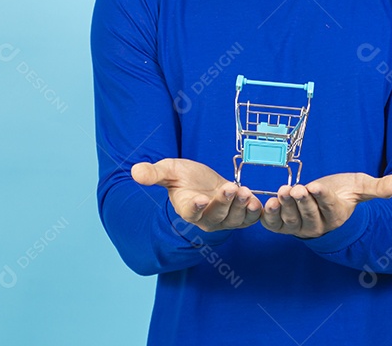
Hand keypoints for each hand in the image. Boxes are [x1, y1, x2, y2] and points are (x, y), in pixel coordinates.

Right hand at [131, 158, 261, 232]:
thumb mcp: (169, 170)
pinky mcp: (238, 216)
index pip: (190, 212)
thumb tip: (134, 171)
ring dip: (240, 206)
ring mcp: (223, 219)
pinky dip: (253, 213)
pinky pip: (247, 220)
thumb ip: (154, 173)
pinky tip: (257, 202)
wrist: (203, 181)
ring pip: (233, 219)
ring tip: (245, 191)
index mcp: (187, 208)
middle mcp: (205, 218)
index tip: (199, 199)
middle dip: (224, 202)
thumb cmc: (185, 176)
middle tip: (230, 188)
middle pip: (215, 216)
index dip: (195, 207)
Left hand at [261, 172, 391, 238]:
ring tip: (282, 192)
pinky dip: (270, 218)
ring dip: (286, 208)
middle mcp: (319, 226)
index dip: (323, 197)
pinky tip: (267, 205)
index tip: (316, 186)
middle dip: (303, 202)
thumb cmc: (344, 192)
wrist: (324, 198)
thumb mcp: (360, 186)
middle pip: (311, 216)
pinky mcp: (285, 226)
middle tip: (296, 188)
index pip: (331, 208)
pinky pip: (277, 226)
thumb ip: (377, 187)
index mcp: (338, 216)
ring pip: (293, 222)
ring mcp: (301, 227)